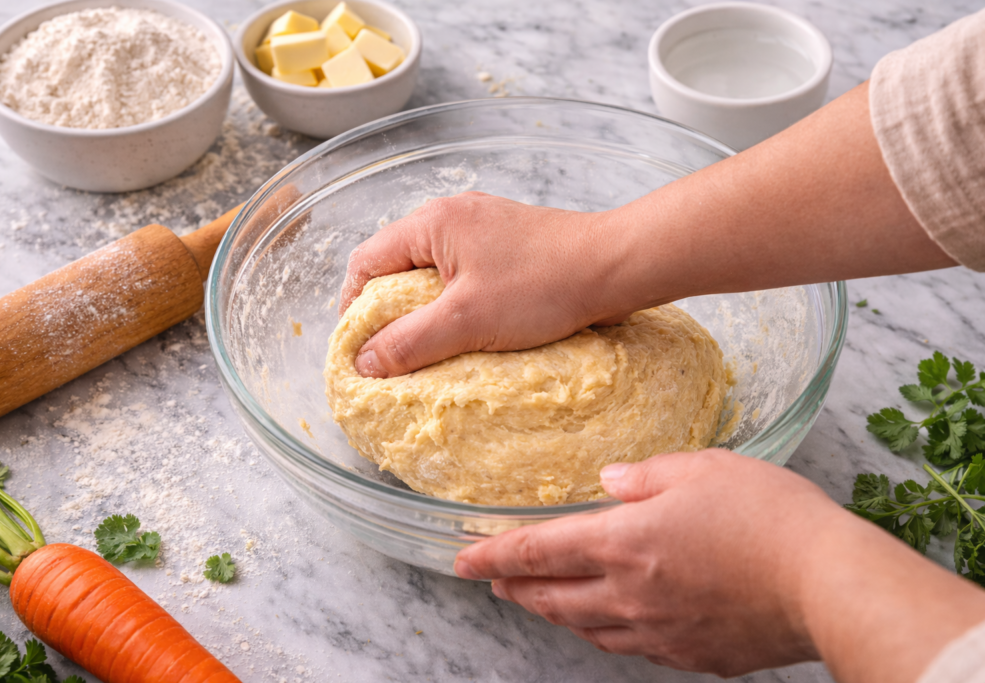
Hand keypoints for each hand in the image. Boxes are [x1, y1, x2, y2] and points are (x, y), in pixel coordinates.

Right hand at [339, 83, 951, 379]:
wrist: (646, 257)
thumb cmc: (567, 276)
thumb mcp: (482, 313)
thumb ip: (419, 339)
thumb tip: (369, 364)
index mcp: (439, 224)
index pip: (368, 262)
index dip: (351, 307)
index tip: (352, 352)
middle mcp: (463, 219)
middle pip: (399, 263)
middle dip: (383, 308)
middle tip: (384, 362)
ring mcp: (495, 232)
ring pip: (438, 272)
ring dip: (425, 312)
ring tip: (424, 361)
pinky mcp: (528, 251)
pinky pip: (473, 282)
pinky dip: (460, 310)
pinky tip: (475, 343)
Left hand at [453, 449, 830, 675]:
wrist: (826, 583)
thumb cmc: (767, 516)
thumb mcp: (700, 468)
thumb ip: (644, 476)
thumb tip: (609, 482)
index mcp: (623, 544)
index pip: (536, 553)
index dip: (493, 557)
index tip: (462, 560)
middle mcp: (629, 595)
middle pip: (551, 597)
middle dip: (515, 589)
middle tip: (493, 581)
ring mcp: (659, 631)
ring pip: (586, 628)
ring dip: (554, 613)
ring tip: (541, 601)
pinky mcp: (691, 654)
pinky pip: (630, 647)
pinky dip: (604, 633)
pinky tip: (609, 625)